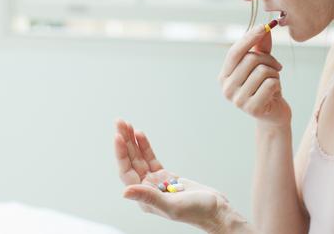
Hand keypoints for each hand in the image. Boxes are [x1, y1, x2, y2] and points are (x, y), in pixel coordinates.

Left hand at [114, 119, 230, 230]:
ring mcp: (156, 182)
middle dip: (124, 141)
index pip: (127, 172)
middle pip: (131, 161)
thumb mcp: (171, 205)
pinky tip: (140, 134)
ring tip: (126, 124)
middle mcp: (147, 189)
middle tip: (119, 121)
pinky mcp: (166, 176)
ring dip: (133, 141)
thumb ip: (149, 197)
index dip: (121, 154)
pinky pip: (151, 158)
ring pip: (140, 157)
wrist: (215, 211)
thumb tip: (125, 192)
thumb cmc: (196, 212)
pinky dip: (145, 146)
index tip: (118, 136)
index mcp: (144, 198)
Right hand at [218, 23, 291, 127]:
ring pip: (262, 71)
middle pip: (250, 59)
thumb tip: (265, 27)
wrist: (273, 114)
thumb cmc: (265, 87)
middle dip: (268, 59)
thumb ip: (261, 47)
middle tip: (277, 66)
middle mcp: (227, 88)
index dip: (249, 38)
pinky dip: (277, 84)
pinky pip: (270, 84)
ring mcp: (237, 100)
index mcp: (224, 75)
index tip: (264, 27)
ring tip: (274, 80)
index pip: (234, 52)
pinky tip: (275, 91)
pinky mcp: (252, 108)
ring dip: (274, 73)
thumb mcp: (262, 65)